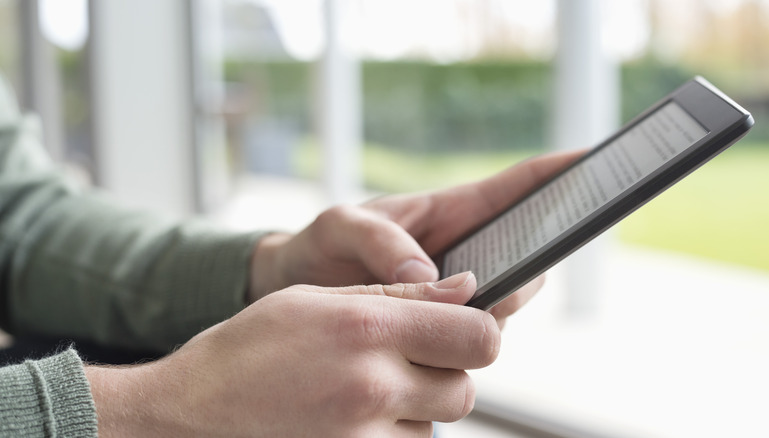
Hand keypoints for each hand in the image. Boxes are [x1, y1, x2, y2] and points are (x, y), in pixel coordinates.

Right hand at [86, 272, 496, 436]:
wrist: (197, 406)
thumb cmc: (255, 344)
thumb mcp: (320, 298)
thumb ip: (401, 295)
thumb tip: (465, 288)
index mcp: (367, 329)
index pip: (479, 336)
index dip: (478, 328)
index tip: (460, 325)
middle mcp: (373, 386)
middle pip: (466, 387)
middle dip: (449, 371)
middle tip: (408, 357)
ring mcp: (364, 437)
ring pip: (438, 423)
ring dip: (419, 405)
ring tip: (367, 387)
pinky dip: (396, 432)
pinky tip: (355, 414)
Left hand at [249, 151, 581, 323]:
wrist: (294, 291)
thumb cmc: (320, 246)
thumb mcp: (341, 226)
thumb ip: (383, 242)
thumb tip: (434, 279)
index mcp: (450, 211)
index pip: (517, 187)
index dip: (561, 172)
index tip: (599, 160)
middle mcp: (465, 252)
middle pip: (528, 251)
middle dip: (535, 258)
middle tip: (507, 276)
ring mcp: (457, 291)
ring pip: (506, 299)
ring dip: (499, 306)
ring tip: (461, 309)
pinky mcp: (442, 325)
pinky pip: (473, 331)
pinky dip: (470, 337)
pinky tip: (445, 341)